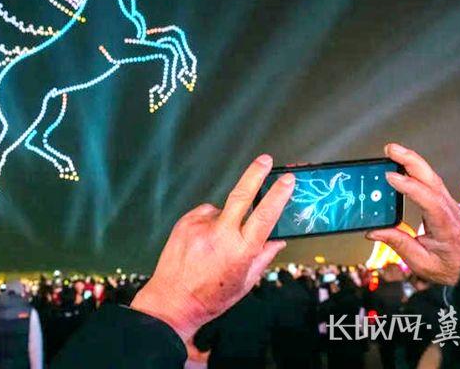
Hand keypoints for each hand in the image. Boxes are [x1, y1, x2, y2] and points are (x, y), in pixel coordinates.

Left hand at [130, 154, 293, 341]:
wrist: (172, 300)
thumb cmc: (210, 296)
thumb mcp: (245, 282)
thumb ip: (263, 258)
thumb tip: (278, 240)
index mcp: (241, 251)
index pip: (265, 216)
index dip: (278, 195)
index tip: (287, 180)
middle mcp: (221, 235)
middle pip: (241, 195)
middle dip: (255, 174)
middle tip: (265, 160)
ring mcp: (200, 227)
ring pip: (222, 211)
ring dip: (225, 220)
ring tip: (215, 245)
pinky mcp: (185, 222)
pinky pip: (205, 215)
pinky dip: (209, 223)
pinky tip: (203, 241)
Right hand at [366, 143, 459, 284]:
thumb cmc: (449, 268)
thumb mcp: (421, 262)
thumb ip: (397, 243)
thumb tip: (374, 231)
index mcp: (446, 226)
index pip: (428, 199)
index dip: (408, 186)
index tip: (390, 177)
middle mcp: (451, 211)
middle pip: (432, 179)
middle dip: (410, 160)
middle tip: (390, 149)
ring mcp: (450, 205)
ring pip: (432, 177)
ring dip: (412, 161)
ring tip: (393, 152)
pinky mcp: (445, 204)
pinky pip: (431, 182)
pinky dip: (416, 170)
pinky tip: (404, 165)